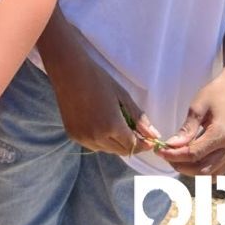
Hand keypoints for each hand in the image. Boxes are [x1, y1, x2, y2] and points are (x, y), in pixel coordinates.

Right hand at [44, 41, 160, 155]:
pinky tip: (100, 125)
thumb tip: (154, 135)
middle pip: (121, 151)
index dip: (143, 144)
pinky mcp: (73, 136)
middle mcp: (97, 137)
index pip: (133, 145)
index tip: (149, 140)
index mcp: (112, 126)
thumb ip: (139, 118)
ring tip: (115, 126)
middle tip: (134, 132)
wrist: (69, 73)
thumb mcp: (123, 96)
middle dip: (130, 144)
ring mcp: (83, 138)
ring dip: (115, 143)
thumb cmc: (99, 80)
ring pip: (107, 150)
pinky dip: (100, 140)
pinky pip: (93, 145)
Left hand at [157, 64, 224, 175]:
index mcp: (221, 134)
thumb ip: (186, 129)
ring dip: (191, 170)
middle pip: (201, 169)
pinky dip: (202, 168)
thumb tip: (170, 146)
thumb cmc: (216, 93)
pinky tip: (190, 158)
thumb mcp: (197, 107)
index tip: (159, 151)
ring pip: (210, 174)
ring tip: (175, 157)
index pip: (193, 154)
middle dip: (180, 165)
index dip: (173, 156)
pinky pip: (217, 170)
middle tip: (165, 155)